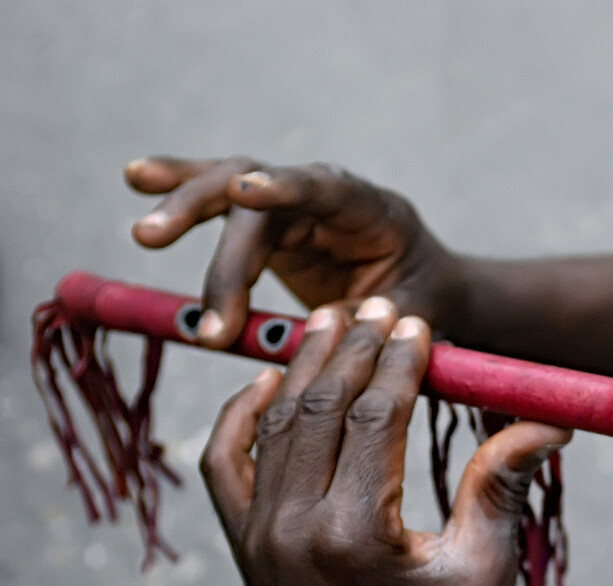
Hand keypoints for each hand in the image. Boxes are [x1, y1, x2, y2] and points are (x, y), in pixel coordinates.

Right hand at [126, 156, 461, 349]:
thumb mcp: (414, 315)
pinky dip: (181, 189)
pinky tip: (136, 179)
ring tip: (143, 233)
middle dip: (213, 230)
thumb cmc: (424, 299)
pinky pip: (221, 203)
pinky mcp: (268, 222)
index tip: (244, 192)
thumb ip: (375, 321)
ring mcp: (294, 202)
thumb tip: (326, 329)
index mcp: (373, 211)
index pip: (326, 190)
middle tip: (166, 263)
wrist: (425, 286)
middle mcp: (327, 194)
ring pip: (231, 190)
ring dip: (184, 207)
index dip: (285, 187)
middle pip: (260, 196)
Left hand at [200, 295, 570, 585]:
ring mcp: (258, 536)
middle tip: (381, 307)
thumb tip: (548, 419)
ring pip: (274, 425)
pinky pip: (225, 463)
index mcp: (357, 534)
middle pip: (321, 408)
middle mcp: (294, 529)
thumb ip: (503, 485)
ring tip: (332, 321)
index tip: (418, 327)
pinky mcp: (241, 545)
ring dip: (304, 368)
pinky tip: (267, 382)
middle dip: (353, 350)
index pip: (376, 418)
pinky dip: (240, 415)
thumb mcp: (482, 568)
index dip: (399, 365)